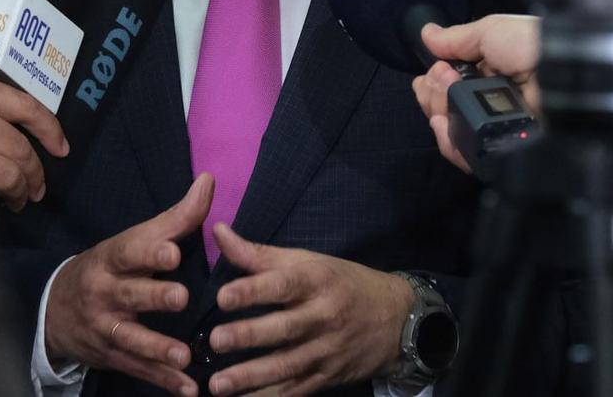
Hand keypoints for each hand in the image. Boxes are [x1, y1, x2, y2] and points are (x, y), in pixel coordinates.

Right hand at [44, 172, 211, 396]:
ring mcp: (105, 328)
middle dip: (154, 297)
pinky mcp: (112, 356)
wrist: (57, 310)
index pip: (129, 252)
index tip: (173, 252)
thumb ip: (176, 217)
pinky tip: (188, 389)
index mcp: (112, 259)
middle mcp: (104, 293)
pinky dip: (162, 381)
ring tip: (184, 355)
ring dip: (157, 348)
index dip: (150, 252)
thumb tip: (209, 180)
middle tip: (181, 297)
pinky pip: (138, 369)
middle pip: (128, 295)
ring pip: (130, 338)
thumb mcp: (134, 240)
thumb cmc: (111, 267)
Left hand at [205, 224, 415, 394]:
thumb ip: (259, 254)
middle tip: (216, 341)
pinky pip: (298, 390)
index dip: (253, 290)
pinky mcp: (329, 377)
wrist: (397, 320)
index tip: (222, 297)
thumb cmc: (343, 283)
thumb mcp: (308, 262)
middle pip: (284, 328)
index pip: (284, 284)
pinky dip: (273, 396)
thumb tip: (217, 232)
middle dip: (249, 335)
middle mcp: (324, 317)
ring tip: (218, 384)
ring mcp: (328, 351)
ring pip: (287, 365)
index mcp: (318, 281)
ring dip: (251, 376)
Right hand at [412, 15, 540, 172]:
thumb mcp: (490, 31)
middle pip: (444, 108)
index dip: (433, 81)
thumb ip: (457, 38)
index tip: (432, 73)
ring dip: (439, 112)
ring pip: (451, 130)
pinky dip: (449, 141)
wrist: (560, 73)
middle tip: (443, 80)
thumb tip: (427, 34)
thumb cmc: (528, 43)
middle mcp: (489, 101)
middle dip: (433, 93)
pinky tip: (444, 125)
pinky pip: (466, 153)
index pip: (449, 85)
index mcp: (489, 73)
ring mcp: (494, 126)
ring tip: (448, 97)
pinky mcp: (499, 149)